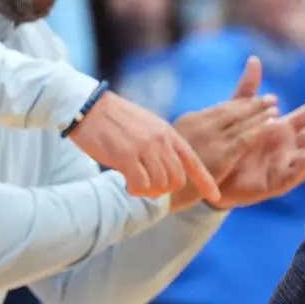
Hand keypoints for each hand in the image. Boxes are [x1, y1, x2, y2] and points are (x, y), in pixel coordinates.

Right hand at [67, 91, 220, 201]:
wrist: (89, 107)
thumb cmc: (115, 119)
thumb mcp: (148, 127)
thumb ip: (161, 145)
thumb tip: (167, 169)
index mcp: (169, 134)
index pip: (194, 161)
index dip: (206, 181)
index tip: (214, 196)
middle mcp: (161, 141)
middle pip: (177, 180)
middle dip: (166, 191)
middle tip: (149, 189)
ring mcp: (145, 148)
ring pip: (160, 185)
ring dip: (148, 192)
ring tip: (136, 185)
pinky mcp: (126, 155)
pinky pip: (140, 185)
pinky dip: (135, 190)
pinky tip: (126, 185)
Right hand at [167, 57, 279, 205]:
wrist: (159, 192)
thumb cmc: (165, 173)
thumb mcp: (171, 145)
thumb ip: (188, 136)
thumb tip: (196, 133)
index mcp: (189, 121)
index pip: (219, 109)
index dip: (239, 103)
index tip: (254, 99)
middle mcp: (201, 125)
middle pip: (231, 110)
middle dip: (253, 103)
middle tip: (271, 98)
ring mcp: (211, 139)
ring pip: (241, 121)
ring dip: (260, 112)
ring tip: (275, 106)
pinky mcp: (222, 155)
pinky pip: (246, 138)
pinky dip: (261, 128)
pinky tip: (273, 123)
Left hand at [213, 82, 304, 208]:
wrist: (214, 178)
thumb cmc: (230, 146)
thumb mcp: (238, 114)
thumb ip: (248, 90)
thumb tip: (254, 59)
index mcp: (282, 129)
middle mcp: (288, 146)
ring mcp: (284, 165)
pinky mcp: (275, 182)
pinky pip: (293, 174)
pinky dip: (303, 164)